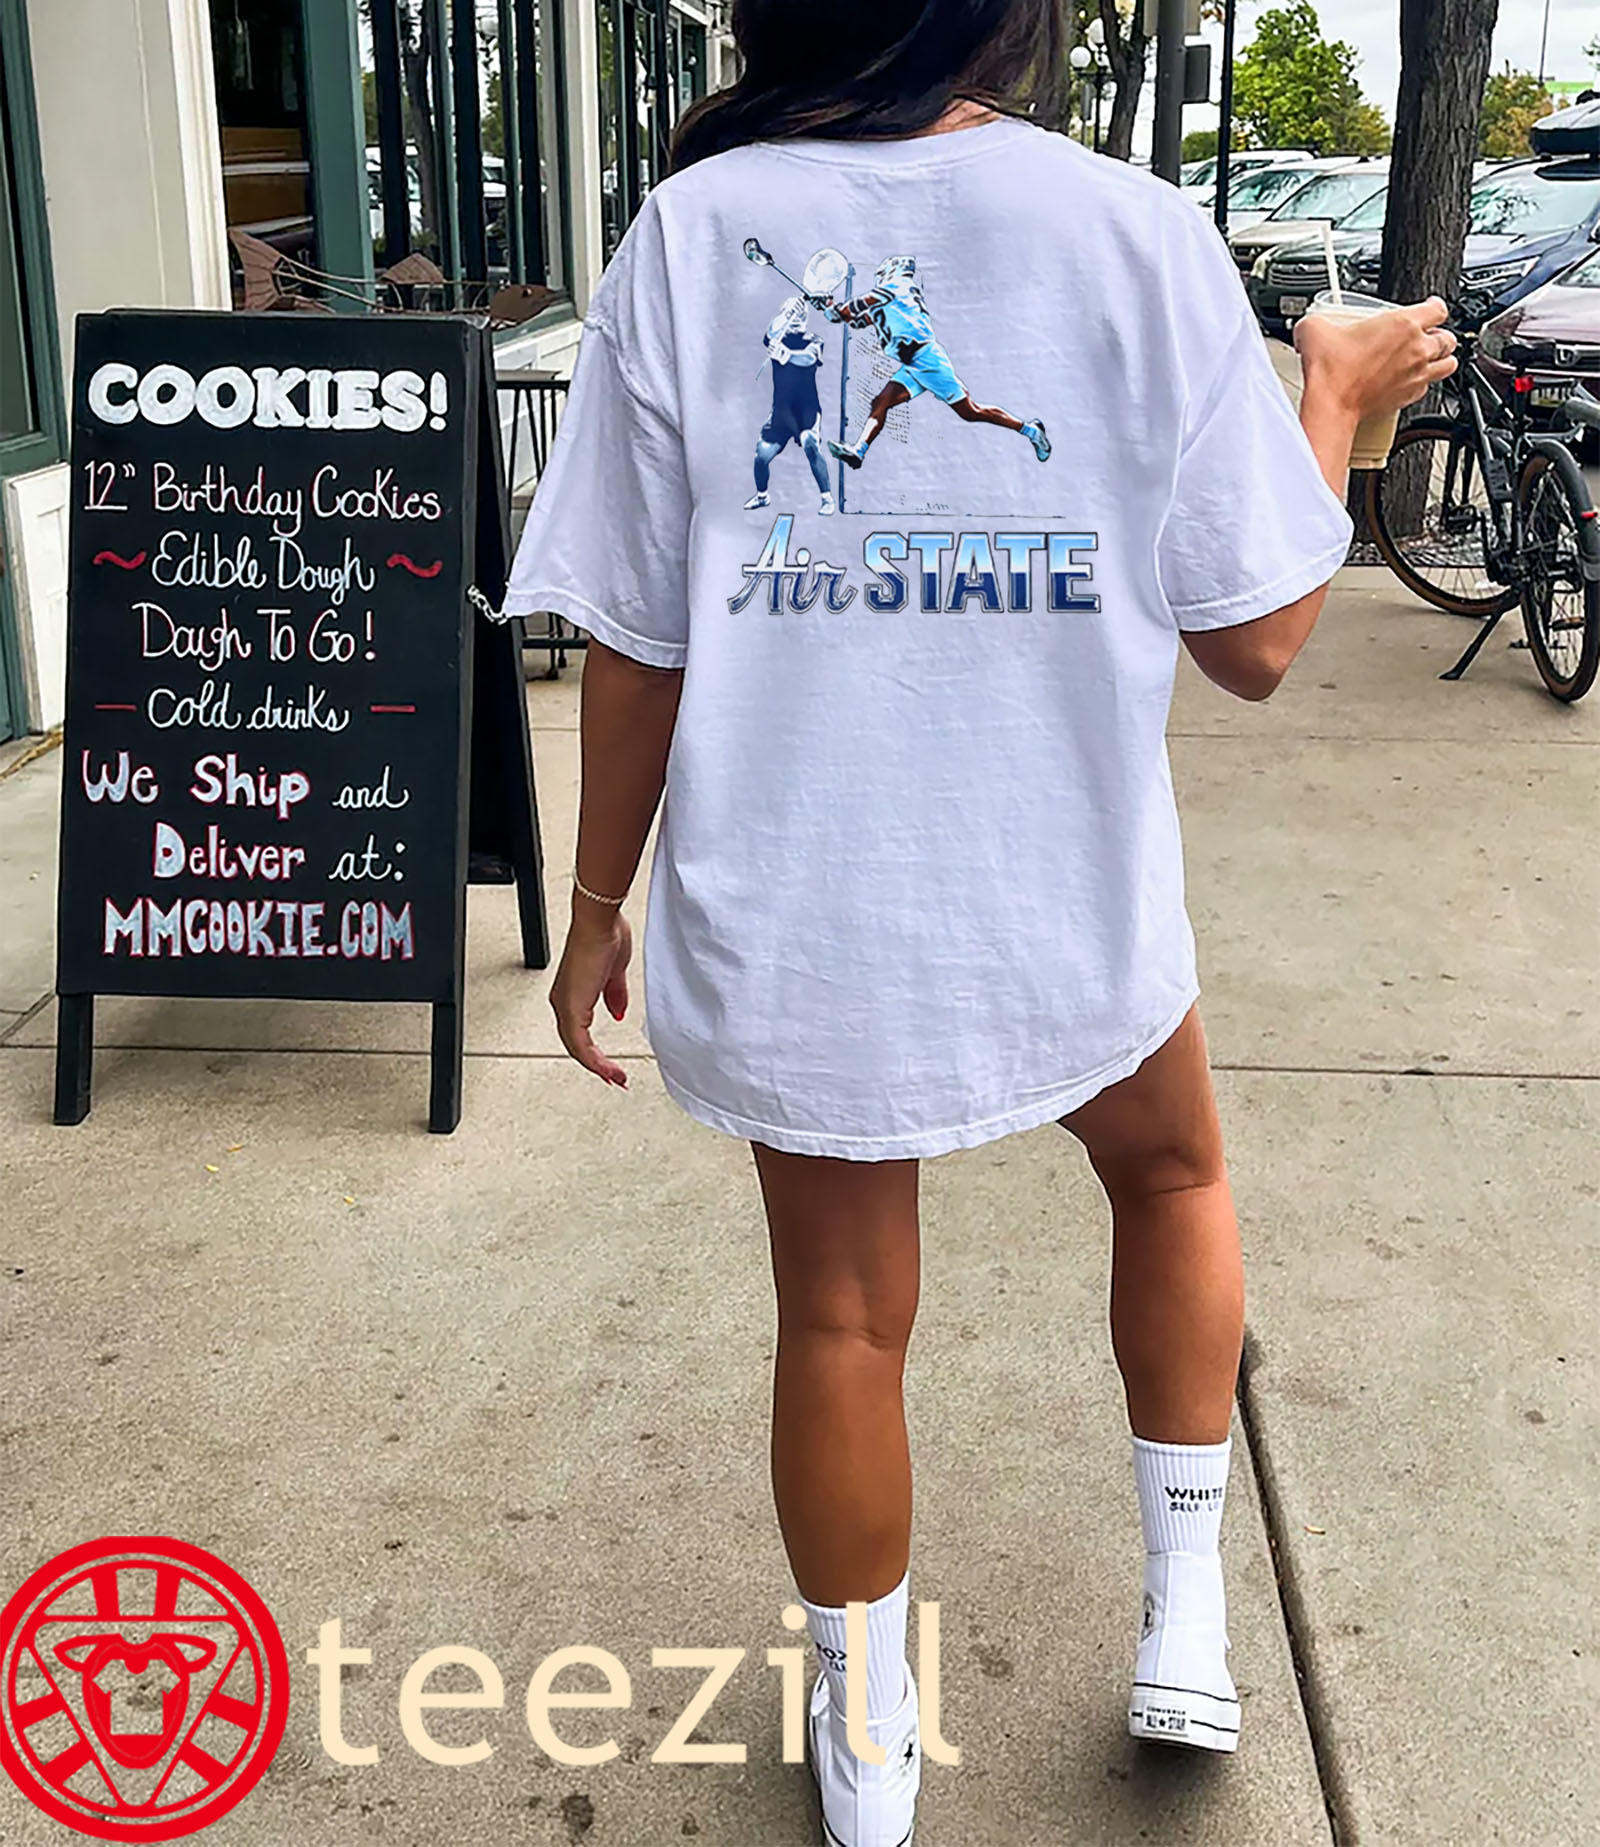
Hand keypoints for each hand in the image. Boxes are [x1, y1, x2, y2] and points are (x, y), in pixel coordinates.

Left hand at [549, 906, 632, 1087]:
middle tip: (615, 1079)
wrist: (599, 922)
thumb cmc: (604, 936)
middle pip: (576, 1045)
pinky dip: (594, 1060)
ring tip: (616, 1079)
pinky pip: (580, 1043)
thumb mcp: (614, 974)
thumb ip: (615, 996)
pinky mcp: (571, 1007)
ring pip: (577, 1048)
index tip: (611, 1067)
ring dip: (598, 1067)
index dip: (594, 1053)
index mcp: (572, 994)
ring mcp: (566, 1005)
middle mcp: (564, 1002)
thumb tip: (618, 1014)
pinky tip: (607, 1069)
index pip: (579, 1033)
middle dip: (597, 1066)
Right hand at [1294, 297, 1457, 419]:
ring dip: (1441, 359)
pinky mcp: (1409, 397)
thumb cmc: (1331, 370)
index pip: (1438, 308)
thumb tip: (1310, 325)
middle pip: (1448, 337)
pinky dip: (1424, 383)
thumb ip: (1318, 320)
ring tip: (1430, 358)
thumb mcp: (1316, 329)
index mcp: (1404, 323)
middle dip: (1439, 335)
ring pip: (1448, 364)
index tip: (1429, 307)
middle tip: (1425, 336)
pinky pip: (1428, 388)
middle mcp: (1417, 349)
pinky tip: (1410, 380)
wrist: (1331, 404)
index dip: (1435, 306)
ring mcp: (1416, 375)